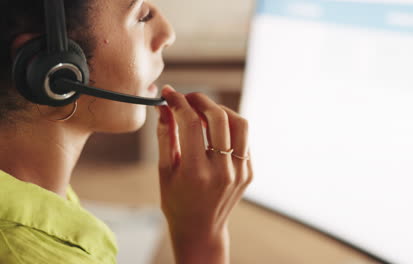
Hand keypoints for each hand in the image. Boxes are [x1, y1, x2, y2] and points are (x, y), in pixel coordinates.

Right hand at [155, 85, 253, 263]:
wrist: (201, 229)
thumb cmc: (177, 202)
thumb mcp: (164, 172)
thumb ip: (165, 136)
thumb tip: (162, 107)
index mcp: (196, 172)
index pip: (190, 123)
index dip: (178, 103)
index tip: (169, 94)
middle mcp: (222, 171)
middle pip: (219, 118)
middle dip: (201, 100)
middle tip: (187, 97)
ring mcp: (240, 172)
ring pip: (239, 123)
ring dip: (221, 110)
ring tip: (204, 111)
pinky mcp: (249, 172)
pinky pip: (243, 139)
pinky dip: (230, 127)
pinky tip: (216, 129)